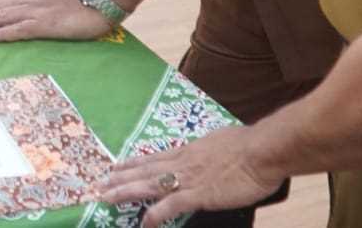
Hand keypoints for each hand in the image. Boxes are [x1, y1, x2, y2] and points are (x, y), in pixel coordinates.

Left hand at [100, 126, 282, 227]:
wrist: (261, 150)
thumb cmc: (248, 145)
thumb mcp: (220, 142)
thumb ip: (208, 151)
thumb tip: (208, 153)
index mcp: (188, 151)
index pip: (154, 157)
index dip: (133, 163)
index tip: (116, 166)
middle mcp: (182, 163)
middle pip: (145, 170)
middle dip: (121, 178)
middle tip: (100, 184)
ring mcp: (188, 178)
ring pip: (149, 185)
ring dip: (126, 191)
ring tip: (107, 197)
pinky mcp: (198, 194)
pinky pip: (171, 205)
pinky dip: (155, 214)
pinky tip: (144, 223)